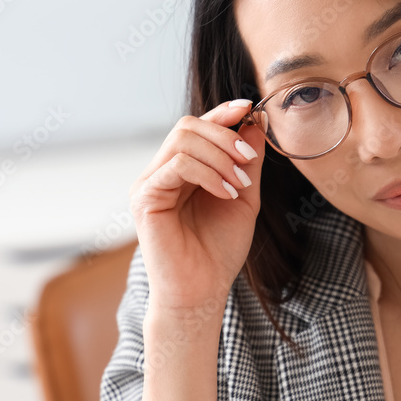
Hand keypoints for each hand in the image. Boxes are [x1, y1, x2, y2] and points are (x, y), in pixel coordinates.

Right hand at [129, 99, 265, 325]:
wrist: (202, 292)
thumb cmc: (219, 250)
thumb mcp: (244, 196)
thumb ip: (248, 160)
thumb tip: (257, 120)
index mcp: (182, 169)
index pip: (197, 127)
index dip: (222, 113)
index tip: (250, 108)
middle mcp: (161, 172)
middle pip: (187, 126)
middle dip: (224, 135)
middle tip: (249, 160)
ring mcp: (149, 183)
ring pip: (182, 141)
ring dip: (219, 157)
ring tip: (239, 184)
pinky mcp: (144, 198)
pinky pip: (176, 165)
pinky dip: (207, 173)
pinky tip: (226, 193)